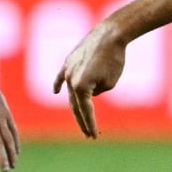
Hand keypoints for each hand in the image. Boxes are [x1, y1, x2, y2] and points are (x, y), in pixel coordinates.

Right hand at [52, 22, 127, 138]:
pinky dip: (59, 84)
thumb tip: (89, 92)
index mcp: (80, 87)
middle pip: (75, 106)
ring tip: (82, 119)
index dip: (90, 124)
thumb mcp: (111, 82)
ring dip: (76, 106)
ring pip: (70, 92)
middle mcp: (70, 80)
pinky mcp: (69, 61)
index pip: (86, 111)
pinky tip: (56, 92)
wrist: (110, 35)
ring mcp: (67, 69)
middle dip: (83, 121)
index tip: (94, 137)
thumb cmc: (114, 59)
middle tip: (89, 135)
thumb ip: (97, 91)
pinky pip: (61, 76)